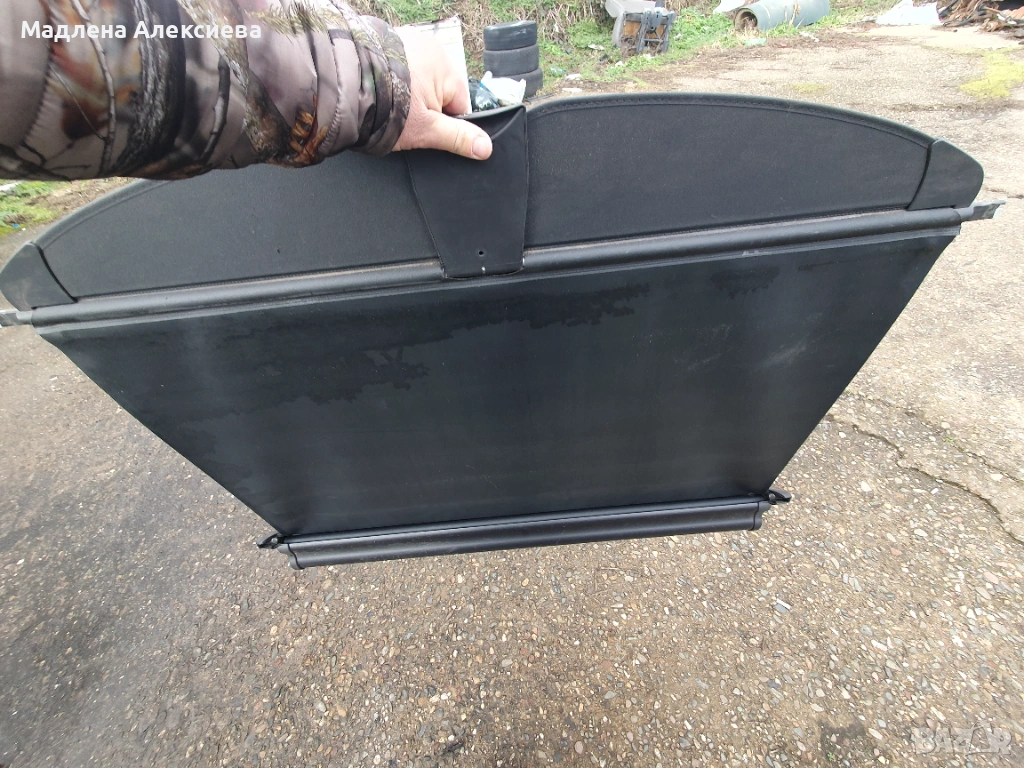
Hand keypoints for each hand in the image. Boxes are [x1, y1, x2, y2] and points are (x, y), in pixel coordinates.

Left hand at [393, 30, 492, 160]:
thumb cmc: (389, 108)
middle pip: (438, 92)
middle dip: (425, 109)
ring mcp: (405, 44)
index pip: (459, 104)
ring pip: (418, 82)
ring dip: (408, 97)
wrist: (345, 89)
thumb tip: (486, 148)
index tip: (427, 131)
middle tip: (405, 122)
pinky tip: (382, 97)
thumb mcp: (428, 129)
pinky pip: (400, 72)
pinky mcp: (384, 48)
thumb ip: (458, 138)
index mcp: (445, 65)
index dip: (445, 124)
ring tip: (391, 109)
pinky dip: (393, 85)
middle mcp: (428, 48)